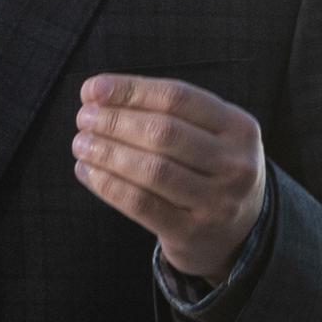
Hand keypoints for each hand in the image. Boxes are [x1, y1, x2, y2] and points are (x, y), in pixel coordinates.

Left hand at [74, 75, 267, 281]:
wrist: (239, 231)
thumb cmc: (209, 168)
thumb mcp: (207, 134)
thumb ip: (160, 110)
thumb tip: (95, 91)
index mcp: (240, 127)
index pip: (178, 98)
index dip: (131, 90)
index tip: (93, 89)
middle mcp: (235, 164)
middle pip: (164, 133)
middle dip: (115, 122)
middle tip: (84, 119)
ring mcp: (217, 202)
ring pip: (152, 170)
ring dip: (108, 153)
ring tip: (81, 144)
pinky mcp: (192, 233)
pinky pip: (141, 205)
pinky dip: (108, 185)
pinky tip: (88, 172)